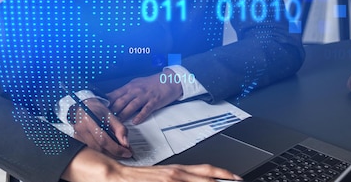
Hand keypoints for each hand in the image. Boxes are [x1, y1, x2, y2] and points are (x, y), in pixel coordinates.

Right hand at [62, 147, 241, 181]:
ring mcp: (167, 180)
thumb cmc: (135, 179)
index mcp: (176, 171)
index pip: (204, 170)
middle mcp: (174, 174)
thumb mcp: (160, 178)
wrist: (113, 175)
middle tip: (238, 181)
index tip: (236, 177)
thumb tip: (189, 180)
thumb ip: (176, 179)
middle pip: (205, 177)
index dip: (222, 174)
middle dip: (222, 180)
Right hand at [68, 98, 131, 158]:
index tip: (127, 152)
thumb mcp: (110, 115)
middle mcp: (81, 129)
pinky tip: (108, 149)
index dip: (116, 148)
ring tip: (118, 151)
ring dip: (109, 154)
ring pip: (96, 151)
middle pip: (99, 148)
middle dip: (115, 153)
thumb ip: (120, 128)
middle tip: (125, 153)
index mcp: (89, 120)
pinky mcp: (78, 140)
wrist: (83, 106)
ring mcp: (78, 136)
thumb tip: (125, 143)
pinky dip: (102, 151)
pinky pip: (92, 150)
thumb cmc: (96, 109)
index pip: (103, 139)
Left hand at [107, 72, 181, 124]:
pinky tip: (135, 121)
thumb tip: (113, 98)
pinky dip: (140, 115)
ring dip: (123, 114)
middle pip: (121, 101)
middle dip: (112, 110)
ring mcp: (145, 96)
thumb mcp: (136, 84)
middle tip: (105, 119)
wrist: (169, 80)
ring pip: (131, 106)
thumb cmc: (152, 83)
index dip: (106, 102)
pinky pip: (146, 109)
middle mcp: (136, 90)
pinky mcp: (154, 101)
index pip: (115, 94)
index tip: (99, 108)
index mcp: (130, 86)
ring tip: (117, 123)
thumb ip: (125, 92)